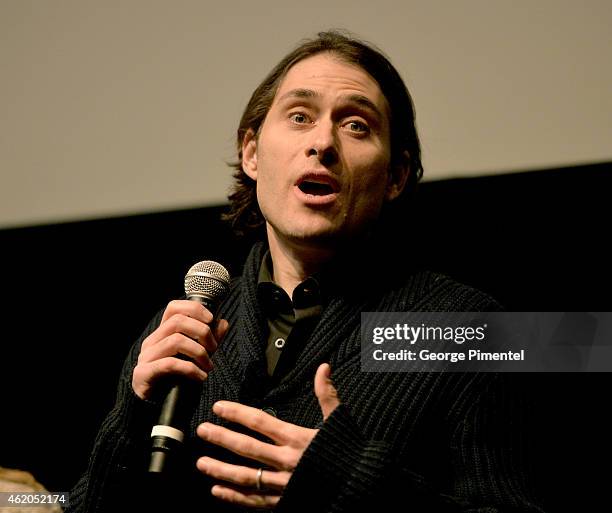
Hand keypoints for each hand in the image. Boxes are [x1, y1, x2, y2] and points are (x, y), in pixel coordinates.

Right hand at [132, 300, 228, 399]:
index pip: (173, 308)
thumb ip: (208, 340)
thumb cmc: (176, 379)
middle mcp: (152, 341)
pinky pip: (170, 364)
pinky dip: (190, 369)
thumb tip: (223, 322)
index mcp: (163, 333)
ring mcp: (146, 356)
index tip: (211, 319)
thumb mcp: (196, 356)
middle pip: (177, 321)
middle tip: (214, 349)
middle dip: (202, 332)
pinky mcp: (144, 373)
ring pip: (175, 341)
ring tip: (209, 366)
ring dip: (199, 352)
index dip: (194, 309)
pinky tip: (201, 377)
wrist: (156, 407)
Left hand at [196, 363, 339, 508]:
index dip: (237, 413)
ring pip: (245, 477)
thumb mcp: (339, 420)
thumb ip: (327, 394)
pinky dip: (234, 497)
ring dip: (220, 470)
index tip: (219, 407)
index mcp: (297, 438)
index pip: (260, 422)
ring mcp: (283, 484)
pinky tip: (217, 491)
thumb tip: (324, 367)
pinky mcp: (283, 503)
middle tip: (201, 431)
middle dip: (221, 438)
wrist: (361, 485)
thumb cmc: (348, 451)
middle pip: (247, 448)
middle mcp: (286, 461)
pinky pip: (254, 501)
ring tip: (200, 463)